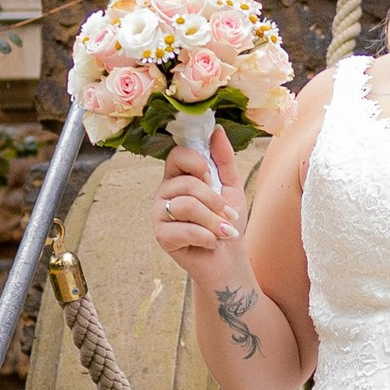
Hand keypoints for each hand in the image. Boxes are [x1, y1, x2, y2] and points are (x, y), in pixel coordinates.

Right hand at [151, 129, 245, 268]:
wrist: (228, 259)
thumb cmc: (227, 223)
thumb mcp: (231, 187)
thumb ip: (224, 159)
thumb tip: (217, 130)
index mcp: (177, 177)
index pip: (177, 155)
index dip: (198, 164)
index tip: (212, 179)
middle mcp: (163, 192)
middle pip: (187, 183)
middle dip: (215, 201)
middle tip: (228, 216)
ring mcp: (159, 214)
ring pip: (186, 206)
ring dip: (213, 221)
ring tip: (223, 232)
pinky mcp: (161, 236)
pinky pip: (185, 230)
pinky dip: (207, 237)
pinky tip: (212, 243)